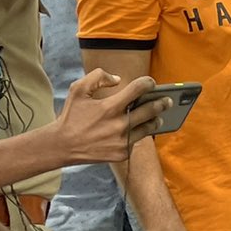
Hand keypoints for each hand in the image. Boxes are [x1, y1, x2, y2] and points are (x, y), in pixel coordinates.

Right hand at [50, 72, 164, 163]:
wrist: (62, 146)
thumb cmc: (72, 116)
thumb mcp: (78, 90)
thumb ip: (98, 77)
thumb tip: (118, 79)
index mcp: (110, 107)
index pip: (138, 89)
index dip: (148, 83)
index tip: (151, 82)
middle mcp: (119, 124)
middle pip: (151, 110)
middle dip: (162, 102)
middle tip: (167, 100)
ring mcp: (122, 140)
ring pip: (150, 128)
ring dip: (156, 120)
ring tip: (158, 116)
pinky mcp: (122, 153)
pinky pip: (137, 140)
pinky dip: (138, 134)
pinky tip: (137, 129)